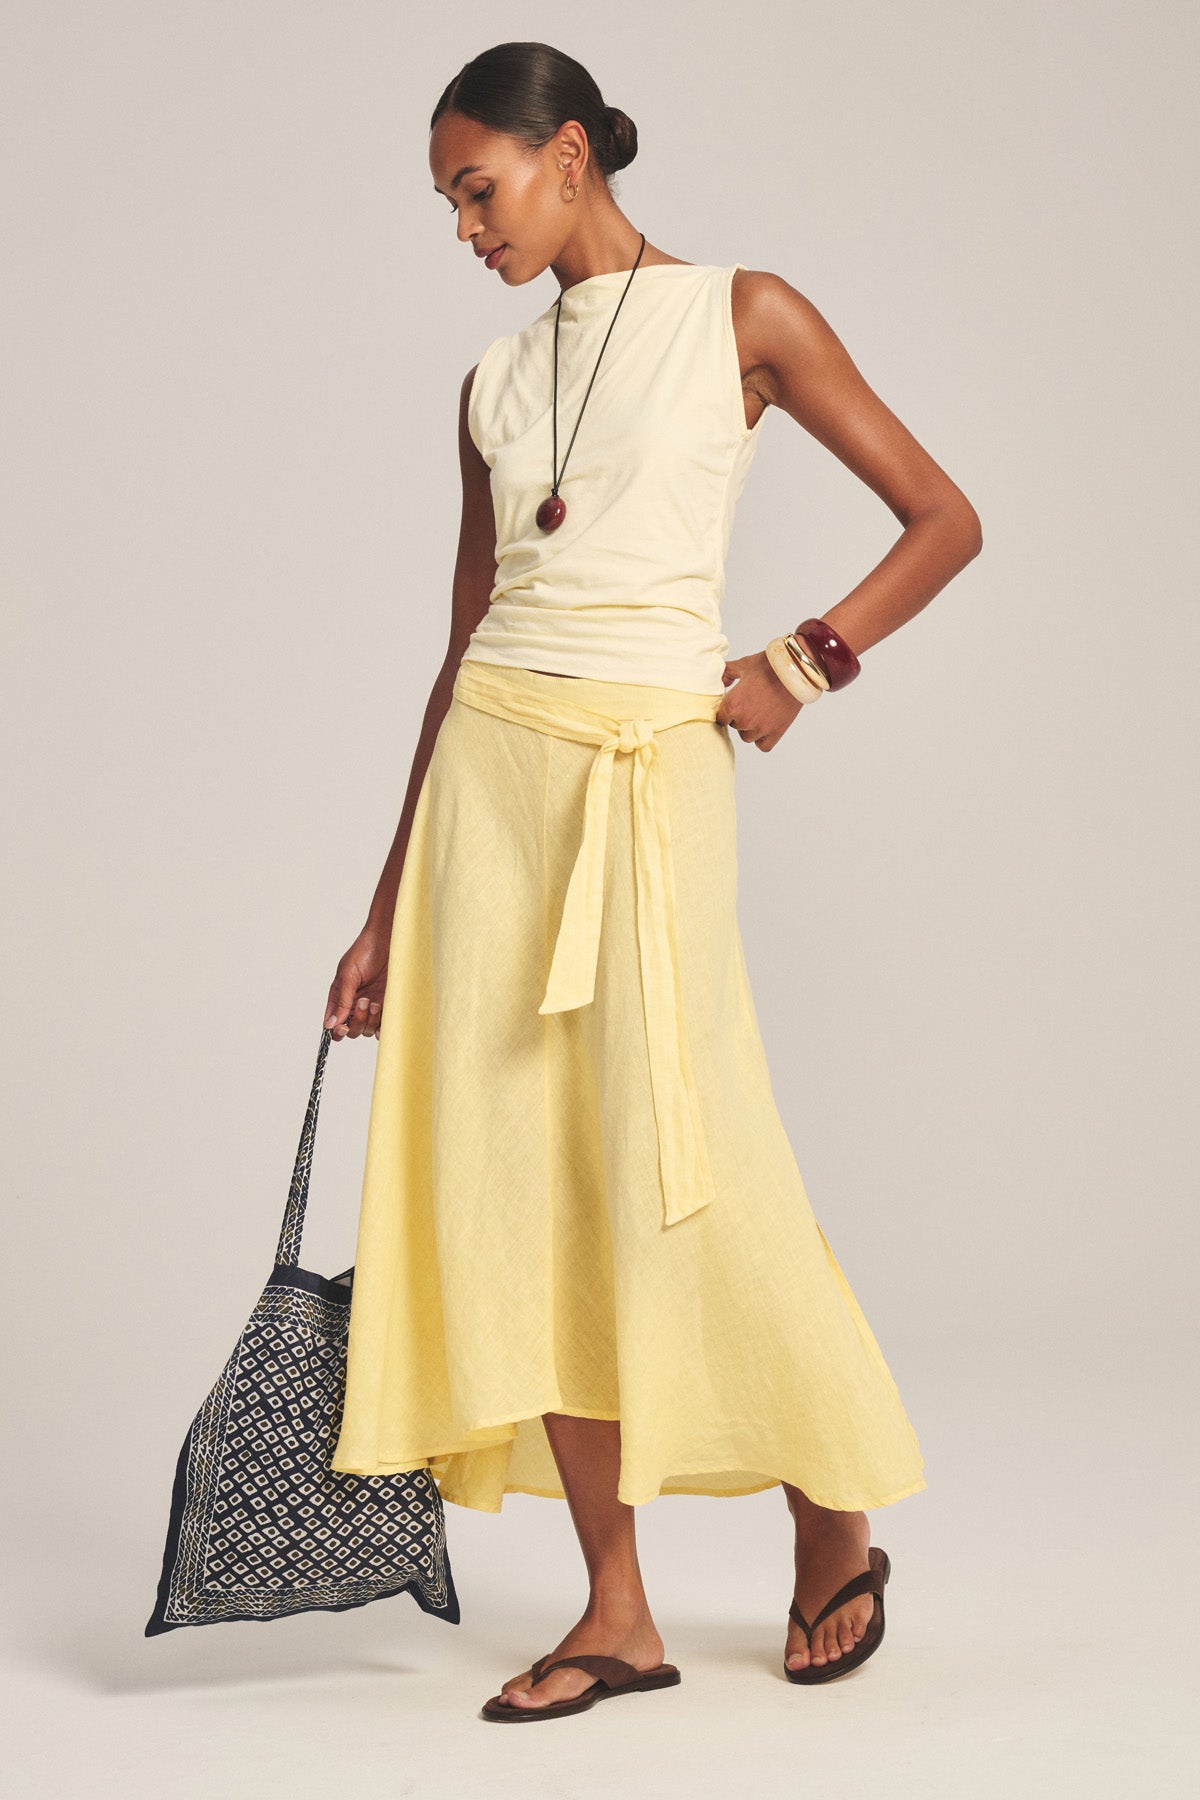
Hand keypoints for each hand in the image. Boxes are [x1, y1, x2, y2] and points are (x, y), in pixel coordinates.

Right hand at [324, 922, 389, 1039]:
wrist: (389, 940)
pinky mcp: (388, 1005)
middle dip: (357, 1021)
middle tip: (364, 1001)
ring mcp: (372, 1006)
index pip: (334, 1022)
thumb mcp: (348, 975)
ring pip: (367, 1030)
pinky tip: (383, 1018)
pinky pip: (383, 1025)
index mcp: (340, 997)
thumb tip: (331, 1024)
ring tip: (375, 1002)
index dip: (336, 1030)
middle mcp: (355, 1004)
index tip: (342, 1027)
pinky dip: (383, 1027)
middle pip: (351, 1030)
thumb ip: (342, 1001)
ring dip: (370, 1020)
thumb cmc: (365, 951)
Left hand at [716, 651, 805, 751]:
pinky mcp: (776, 733)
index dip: (726, 710)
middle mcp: (744, 720)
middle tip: (751, 703)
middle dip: (739, 716)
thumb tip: (722, 682)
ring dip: (750, 728)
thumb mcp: (744, 665)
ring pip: (747, 737)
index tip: (735, 703)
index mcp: (732, 704)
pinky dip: (763, 738)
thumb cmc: (770, 666)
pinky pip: (763, 746)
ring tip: (760, 712)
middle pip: (734, 726)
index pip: (720, 717)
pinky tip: (766, 726)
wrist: (796, 670)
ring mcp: (760, 728)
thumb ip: (727, 673)